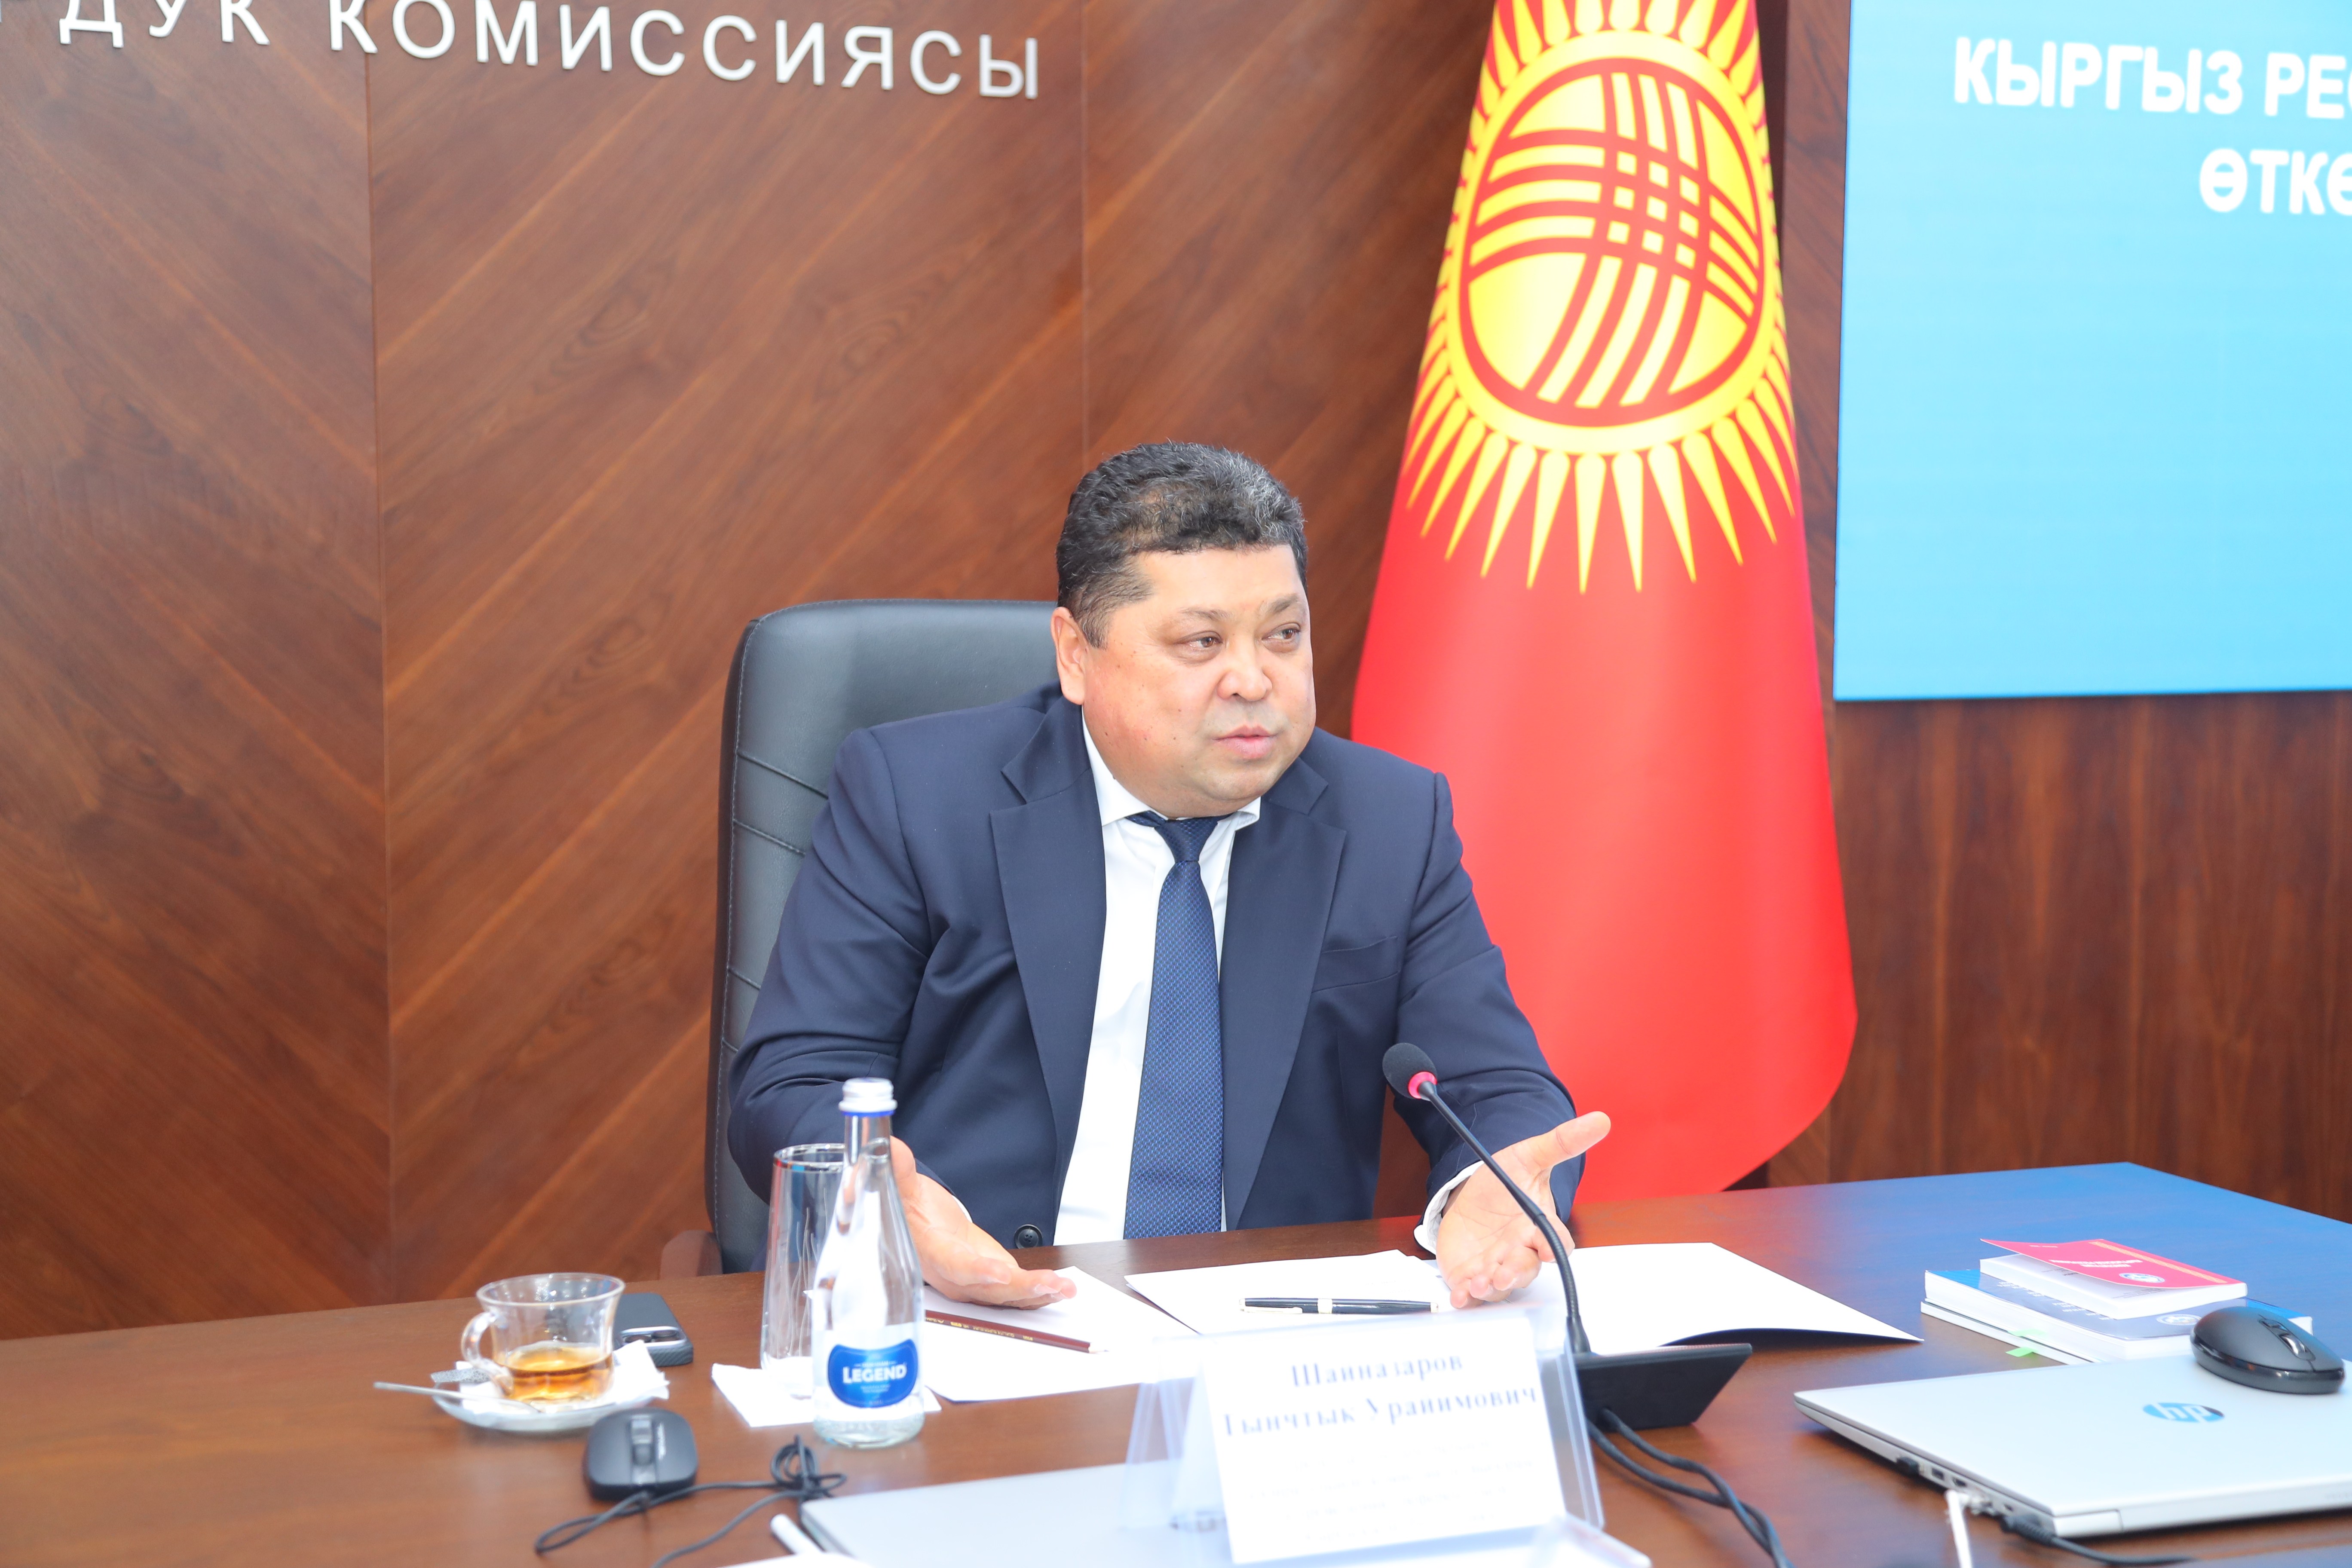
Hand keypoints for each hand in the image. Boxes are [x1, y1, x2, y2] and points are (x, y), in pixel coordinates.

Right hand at [890, 1139, 1075, 1308]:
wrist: (917, 1227)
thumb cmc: (910, 1210)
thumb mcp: (903, 1188)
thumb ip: (899, 1171)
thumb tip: (892, 1148)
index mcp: (931, 1253)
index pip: (953, 1264)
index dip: (976, 1271)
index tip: (1000, 1273)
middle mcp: (953, 1276)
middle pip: (987, 1288)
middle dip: (1020, 1289)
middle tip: (1052, 1285)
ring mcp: (973, 1283)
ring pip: (1005, 1295)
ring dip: (1037, 1293)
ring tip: (1065, 1288)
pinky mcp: (989, 1282)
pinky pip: (1014, 1293)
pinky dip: (1039, 1293)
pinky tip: (1061, 1289)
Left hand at [1434, 1112, 1611, 1308]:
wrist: (1470, 1196)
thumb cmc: (1503, 1183)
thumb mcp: (1527, 1156)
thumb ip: (1560, 1142)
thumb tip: (1599, 1120)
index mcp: (1537, 1226)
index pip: (1556, 1243)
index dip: (1554, 1248)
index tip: (1546, 1248)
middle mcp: (1519, 1251)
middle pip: (1526, 1270)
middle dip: (1515, 1273)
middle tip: (1503, 1272)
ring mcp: (1495, 1266)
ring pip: (1500, 1285)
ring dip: (1490, 1286)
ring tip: (1479, 1281)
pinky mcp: (1470, 1275)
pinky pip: (1472, 1294)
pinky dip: (1465, 1297)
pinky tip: (1459, 1295)